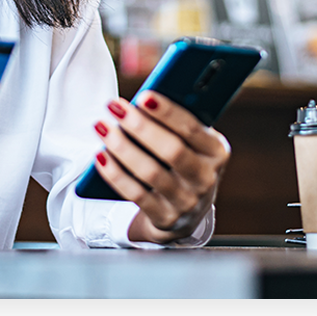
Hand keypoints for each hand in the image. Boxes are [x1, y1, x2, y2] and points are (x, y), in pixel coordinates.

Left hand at [93, 91, 230, 244]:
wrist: (186, 209)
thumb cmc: (181, 157)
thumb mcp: (188, 139)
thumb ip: (174, 119)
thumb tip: (142, 99)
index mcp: (216, 150)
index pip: (191, 128)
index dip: (167, 112)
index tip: (143, 96)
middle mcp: (206, 178)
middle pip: (172, 151)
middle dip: (140, 126)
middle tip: (114, 106)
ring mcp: (187, 202)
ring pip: (151, 173)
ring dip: (122, 147)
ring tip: (101, 126)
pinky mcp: (166, 219)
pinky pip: (137, 195)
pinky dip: (116, 175)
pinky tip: (100, 156)